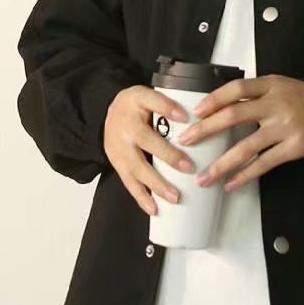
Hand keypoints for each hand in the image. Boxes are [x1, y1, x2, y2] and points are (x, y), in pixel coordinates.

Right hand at [103, 85, 197, 215]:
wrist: (107, 113)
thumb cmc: (135, 106)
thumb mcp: (148, 95)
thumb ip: (168, 103)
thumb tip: (196, 118)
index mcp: (136, 102)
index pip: (153, 102)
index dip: (168, 108)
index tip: (185, 116)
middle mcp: (126, 126)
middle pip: (146, 140)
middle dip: (168, 155)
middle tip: (188, 167)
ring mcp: (120, 148)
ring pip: (137, 168)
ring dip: (156, 184)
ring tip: (174, 197)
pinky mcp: (117, 164)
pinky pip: (129, 183)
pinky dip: (142, 197)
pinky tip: (154, 208)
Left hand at [176, 74, 303, 190]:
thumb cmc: (303, 100)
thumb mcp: (281, 85)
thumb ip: (255, 92)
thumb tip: (220, 105)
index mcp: (271, 85)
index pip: (237, 88)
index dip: (214, 99)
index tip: (196, 112)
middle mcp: (276, 104)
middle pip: (234, 115)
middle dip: (206, 129)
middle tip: (186, 141)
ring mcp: (284, 127)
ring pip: (246, 146)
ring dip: (221, 164)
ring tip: (203, 178)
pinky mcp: (293, 148)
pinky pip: (264, 164)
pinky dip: (245, 175)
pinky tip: (230, 184)